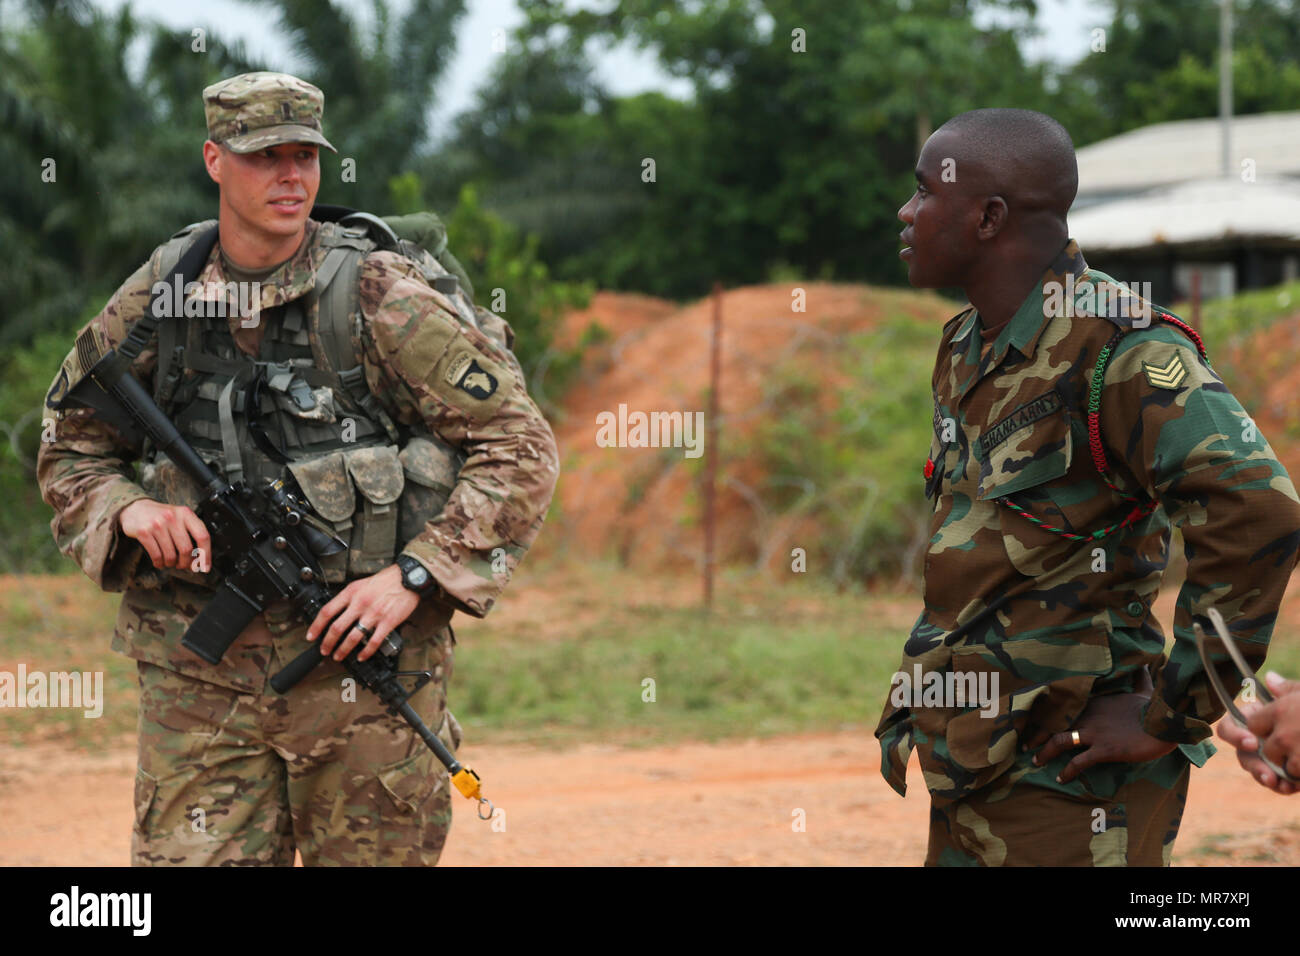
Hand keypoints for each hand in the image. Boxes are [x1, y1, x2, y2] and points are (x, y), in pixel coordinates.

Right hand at [118, 498, 211, 570]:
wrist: (135, 508)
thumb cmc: (162, 516)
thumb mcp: (180, 517)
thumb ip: (191, 532)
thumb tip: (201, 558)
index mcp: (186, 513)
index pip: (203, 536)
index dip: (206, 554)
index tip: (205, 567)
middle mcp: (172, 517)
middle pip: (186, 549)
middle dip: (186, 563)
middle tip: (183, 565)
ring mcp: (157, 524)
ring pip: (171, 555)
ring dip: (171, 563)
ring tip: (170, 562)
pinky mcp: (144, 532)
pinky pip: (156, 555)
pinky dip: (159, 563)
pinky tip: (160, 562)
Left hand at [304, 564, 419, 661]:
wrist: (408, 578)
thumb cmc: (386, 580)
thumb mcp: (361, 583)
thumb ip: (348, 597)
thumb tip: (335, 613)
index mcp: (351, 592)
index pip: (327, 611)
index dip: (316, 626)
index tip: (311, 636)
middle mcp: (360, 603)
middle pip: (337, 627)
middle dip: (327, 642)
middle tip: (324, 650)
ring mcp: (374, 614)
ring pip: (353, 637)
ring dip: (343, 650)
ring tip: (338, 656)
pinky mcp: (388, 622)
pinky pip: (374, 641)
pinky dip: (366, 652)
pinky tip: (361, 656)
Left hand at [1028, 692, 1176, 783]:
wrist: (1166, 722)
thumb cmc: (1154, 707)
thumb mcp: (1144, 690)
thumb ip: (1139, 678)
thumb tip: (1143, 663)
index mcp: (1094, 701)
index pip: (1064, 706)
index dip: (1048, 714)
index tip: (1036, 720)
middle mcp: (1088, 715)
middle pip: (1054, 723)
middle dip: (1037, 733)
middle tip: (1024, 743)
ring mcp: (1094, 732)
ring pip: (1059, 741)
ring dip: (1044, 752)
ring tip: (1035, 761)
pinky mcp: (1104, 749)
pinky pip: (1078, 762)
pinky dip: (1067, 771)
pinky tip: (1061, 778)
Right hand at [1217, 672, 1299, 794]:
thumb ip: (1287, 692)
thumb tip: (1270, 677)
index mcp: (1257, 717)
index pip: (1231, 725)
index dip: (1235, 735)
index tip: (1252, 742)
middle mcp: (1258, 738)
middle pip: (1241, 752)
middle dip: (1253, 764)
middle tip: (1267, 774)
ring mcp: (1269, 757)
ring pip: (1256, 769)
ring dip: (1264, 777)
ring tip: (1278, 784)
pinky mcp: (1283, 774)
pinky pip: (1274, 782)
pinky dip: (1280, 786)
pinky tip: (1290, 788)